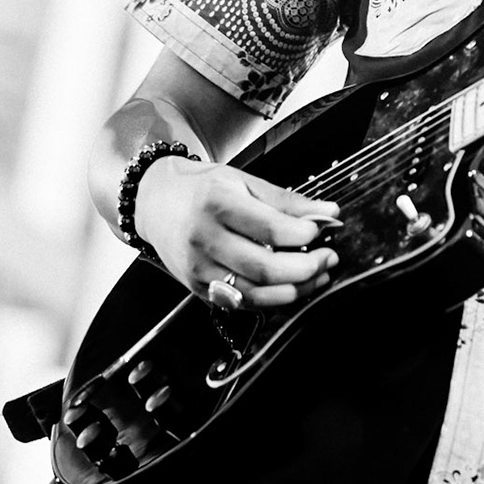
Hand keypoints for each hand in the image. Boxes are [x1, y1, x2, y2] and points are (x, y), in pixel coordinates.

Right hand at [132, 157, 338, 308]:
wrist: (154, 203)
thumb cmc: (200, 189)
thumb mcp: (242, 181)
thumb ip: (286, 200)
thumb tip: (327, 212)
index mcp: (217, 204)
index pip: (269, 228)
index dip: (303, 234)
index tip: (323, 230)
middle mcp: (204, 239)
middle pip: (264, 267)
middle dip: (306, 268)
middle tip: (328, 258)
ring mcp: (199, 269)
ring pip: (255, 293)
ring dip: (295, 290)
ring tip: (318, 276)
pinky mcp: (198, 288)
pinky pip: (242, 303)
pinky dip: (272, 299)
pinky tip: (291, 287)